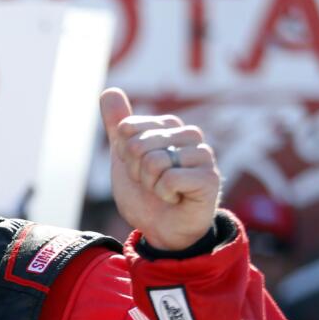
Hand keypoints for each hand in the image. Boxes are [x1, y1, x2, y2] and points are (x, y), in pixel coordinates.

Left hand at [100, 87, 220, 250]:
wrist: (161, 229)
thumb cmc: (146, 193)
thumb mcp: (124, 157)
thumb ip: (117, 125)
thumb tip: (108, 90)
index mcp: (169, 126)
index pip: (128, 128)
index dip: (124, 155)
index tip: (137, 168)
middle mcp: (190, 135)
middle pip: (139, 145)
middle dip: (136, 171)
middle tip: (151, 183)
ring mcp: (203, 156)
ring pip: (155, 161)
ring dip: (150, 184)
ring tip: (164, 190)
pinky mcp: (210, 178)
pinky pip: (170, 179)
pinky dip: (164, 193)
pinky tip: (176, 198)